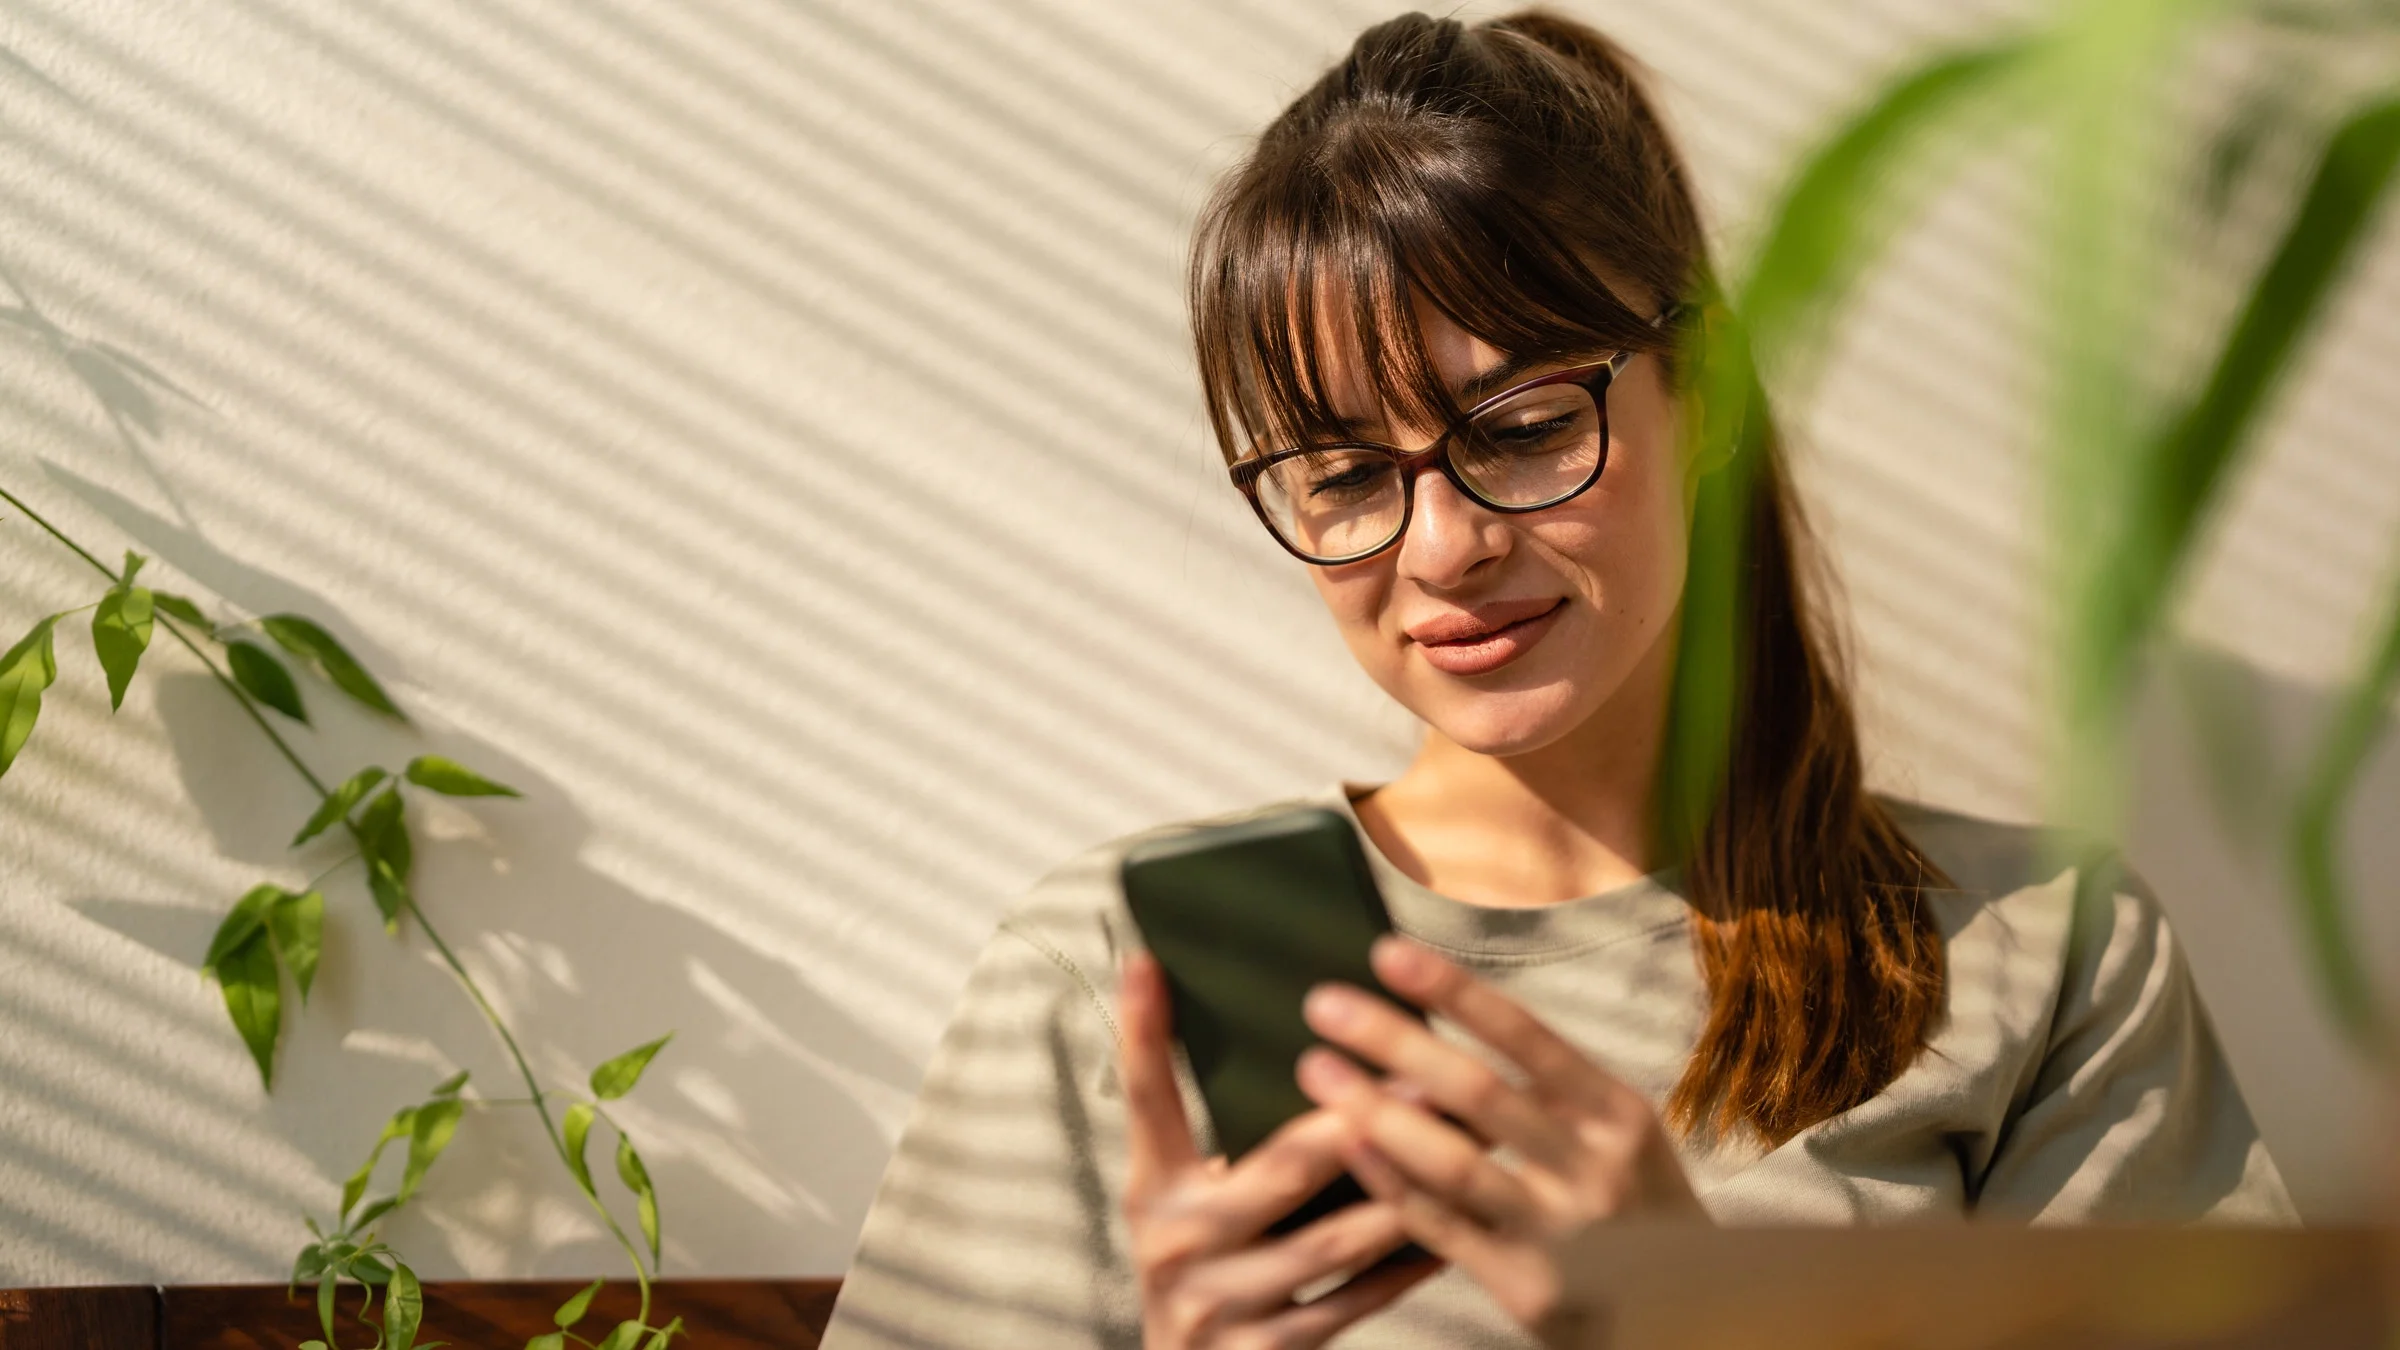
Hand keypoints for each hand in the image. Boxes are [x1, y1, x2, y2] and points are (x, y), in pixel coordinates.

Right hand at [1116, 951, 1442, 1347]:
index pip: (1146, 1098)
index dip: (1143, 1029)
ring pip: (1334, 1241)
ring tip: (1461, 1148)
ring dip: (1405, 1192)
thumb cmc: (1200, 1260)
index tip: (1149, 960)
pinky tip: (1451, 1233)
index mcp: (1151, 1191)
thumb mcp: (1181, 1197)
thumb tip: (1286, 1037)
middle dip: (1361, 1119)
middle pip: (1281, 1169)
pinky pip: (1355, 1303)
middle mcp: (1176, 1245)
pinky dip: (1405, 1266)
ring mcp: (1221, 1305)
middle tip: (1427, 1075)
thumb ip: (1215, 1133)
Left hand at [1295, 936, 1707, 1327]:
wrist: (1694, 1315)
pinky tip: (1347, 1146)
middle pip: (1476, 1091)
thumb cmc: (1638, 1207)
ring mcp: (1560, 1232)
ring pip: (1450, 1163)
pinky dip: (1390, 1185)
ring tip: (1316, 1069)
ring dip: (1373, 1111)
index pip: (1525, 1035)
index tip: (1388, 953)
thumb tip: (1440, 1026)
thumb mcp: (1621, 1137)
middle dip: (1393, 1039)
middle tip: (1323, 1004)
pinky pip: (1442, 1228)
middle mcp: (1592, 1166)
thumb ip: (1548, 1092)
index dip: (1453, 992)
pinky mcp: (1528, 1289)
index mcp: (1617, 1112)